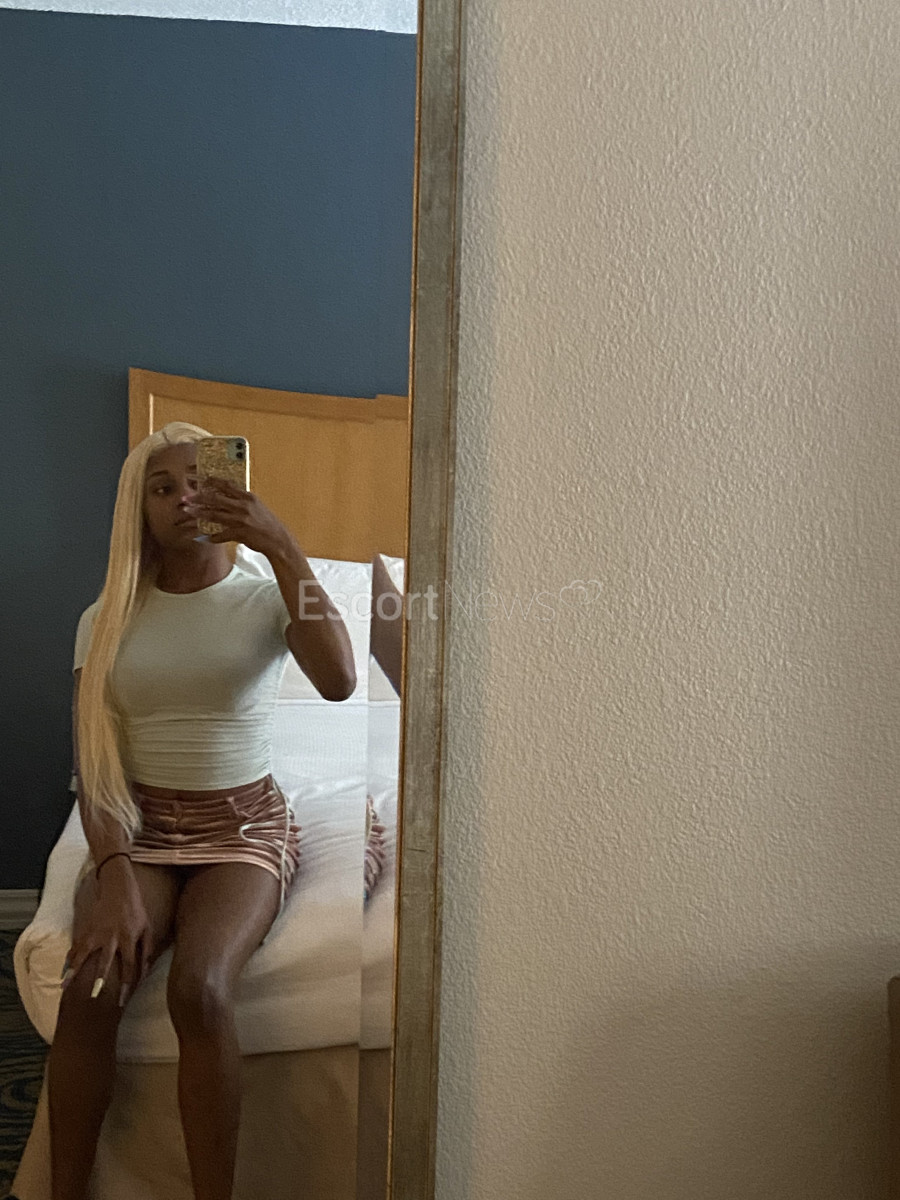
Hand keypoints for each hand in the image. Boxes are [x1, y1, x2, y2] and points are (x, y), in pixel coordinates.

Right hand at [63, 867, 152, 1007]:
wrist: (119, 887)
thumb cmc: (136, 910)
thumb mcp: (147, 928)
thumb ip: (147, 950)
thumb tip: (145, 972)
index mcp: (129, 937)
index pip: (130, 965)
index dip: (126, 984)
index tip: (121, 1000)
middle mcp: (112, 936)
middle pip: (105, 960)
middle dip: (99, 979)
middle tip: (93, 996)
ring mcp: (97, 932)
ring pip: (84, 953)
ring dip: (74, 970)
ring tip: (65, 986)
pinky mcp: (88, 928)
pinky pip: (77, 946)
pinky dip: (70, 958)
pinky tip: (63, 971)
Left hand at [186, 478, 290, 556]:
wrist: (278, 539)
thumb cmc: (267, 523)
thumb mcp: (257, 506)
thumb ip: (242, 500)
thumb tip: (226, 496)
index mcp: (248, 497)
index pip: (226, 485)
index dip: (211, 481)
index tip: (200, 479)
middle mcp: (243, 506)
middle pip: (216, 499)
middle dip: (198, 497)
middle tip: (186, 498)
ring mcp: (241, 520)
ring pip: (214, 515)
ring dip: (199, 513)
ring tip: (187, 512)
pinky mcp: (240, 533)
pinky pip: (221, 535)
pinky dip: (212, 537)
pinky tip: (203, 537)